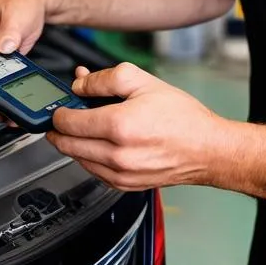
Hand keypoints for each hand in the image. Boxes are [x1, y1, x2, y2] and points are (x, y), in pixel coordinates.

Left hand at [46, 63, 230, 190]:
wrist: (207, 149)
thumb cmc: (182, 118)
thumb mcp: (143, 81)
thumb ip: (105, 79)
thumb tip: (80, 84)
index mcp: (119, 126)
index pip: (67, 121)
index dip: (58, 111)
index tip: (60, 105)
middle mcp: (116, 155)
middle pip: (66, 144)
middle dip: (59, 128)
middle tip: (62, 116)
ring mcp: (120, 174)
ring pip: (77, 159)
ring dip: (73, 143)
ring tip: (84, 126)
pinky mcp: (125, 185)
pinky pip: (93, 171)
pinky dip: (89, 157)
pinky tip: (98, 142)